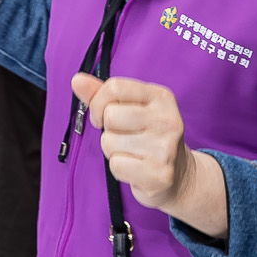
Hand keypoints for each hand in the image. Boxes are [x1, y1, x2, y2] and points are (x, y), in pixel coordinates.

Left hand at [71, 73, 228, 237]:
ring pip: (109, 142)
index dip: (98, 103)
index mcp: (161, 97)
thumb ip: (102, 94)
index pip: (114, 87)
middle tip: (125, 138)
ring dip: (113, 151)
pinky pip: (116, 166)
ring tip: (133, 153)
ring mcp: (166, 148)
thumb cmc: (147, 137)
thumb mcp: (129, 109)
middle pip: (110, 116)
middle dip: (108, 130)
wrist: (179, 176)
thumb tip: (77, 80)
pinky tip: (137, 168)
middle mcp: (167, 120)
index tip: (103, 117)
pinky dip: (120, 169)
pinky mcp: (160, 174)